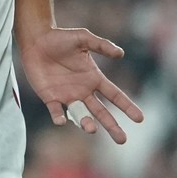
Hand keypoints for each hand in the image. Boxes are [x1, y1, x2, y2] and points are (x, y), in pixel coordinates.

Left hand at [20, 28, 143, 143]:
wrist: (36, 41)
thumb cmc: (61, 38)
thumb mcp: (84, 38)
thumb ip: (101, 45)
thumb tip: (121, 53)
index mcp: (94, 78)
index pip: (115, 95)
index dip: (127, 107)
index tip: (140, 119)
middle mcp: (83, 91)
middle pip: (101, 112)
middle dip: (112, 126)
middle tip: (122, 140)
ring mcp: (67, 96)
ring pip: (81, 114)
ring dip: (86, 123)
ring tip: (92, 129)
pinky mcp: (50, 97)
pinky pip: (56, 111)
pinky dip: (59, 117)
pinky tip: (61, 121)